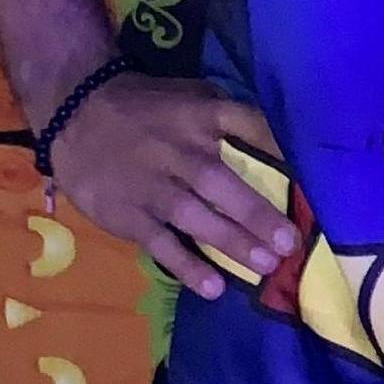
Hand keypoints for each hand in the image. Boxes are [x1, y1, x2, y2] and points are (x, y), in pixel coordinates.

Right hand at [43, 73, 297, 300]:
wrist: (76, 114)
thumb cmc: (147, 108)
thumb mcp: (191, 95)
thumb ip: (227, 117)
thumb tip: (278, 146)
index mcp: (201, 116)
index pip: (248, 128)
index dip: (278, 152)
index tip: (308, 181)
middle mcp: (180, 151)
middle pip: (223, 184)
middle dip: (258, 215)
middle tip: (290, 243)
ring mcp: (152, 185)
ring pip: (195, 216)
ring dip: (232, 242)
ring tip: (266, 265)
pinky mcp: (127, 214)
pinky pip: (161, 243)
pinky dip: (186, 265)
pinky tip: (213, 287)